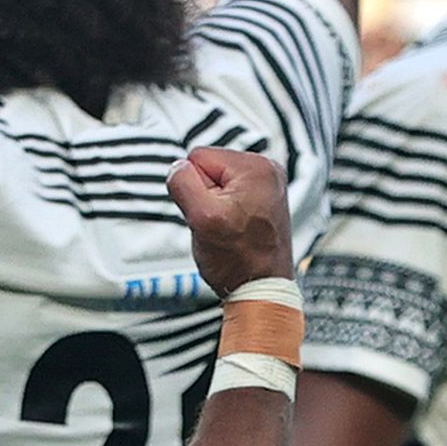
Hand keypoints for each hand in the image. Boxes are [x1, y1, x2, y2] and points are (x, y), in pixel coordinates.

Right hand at [169, 148, 294, 295]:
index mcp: (255, 167)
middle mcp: (267, 170)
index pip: (198, 157)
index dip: (194, 188)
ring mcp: (268, 184)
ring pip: (217, 183)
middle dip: (205, 196)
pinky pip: (230, 195)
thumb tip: (177, 167)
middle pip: (209, 168)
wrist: (262, 288)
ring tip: (230, 228)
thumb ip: (182, 183)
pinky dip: (227, 211)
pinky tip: (237, 228)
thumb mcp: (201, 218)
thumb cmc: (239, 260)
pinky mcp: (265, 199)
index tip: (211, 213)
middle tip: (220, 224)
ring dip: (215, 205)